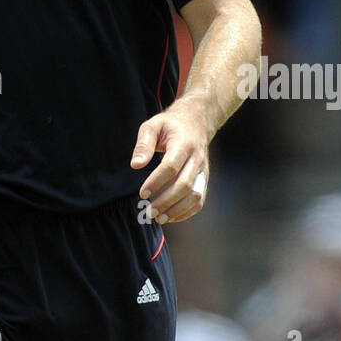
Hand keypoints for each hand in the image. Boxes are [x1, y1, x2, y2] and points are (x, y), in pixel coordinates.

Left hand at [130, 102, 209, 223]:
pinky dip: (187, 212)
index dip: (157, 182)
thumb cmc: (170, 125)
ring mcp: (203, 170)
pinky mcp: (204, 179)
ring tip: (159, 218)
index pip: (171, 167)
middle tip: (149, 211)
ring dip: (178, 210)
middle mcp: (196, 159)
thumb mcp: (153, 125)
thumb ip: (144, 143)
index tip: (142, 193)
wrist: (196, 122)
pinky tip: (171, 217)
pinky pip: (200, 199)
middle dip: (166, 201)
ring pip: (195, 195)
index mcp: (184, 144)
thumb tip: (136, 165)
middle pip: (184, 185)